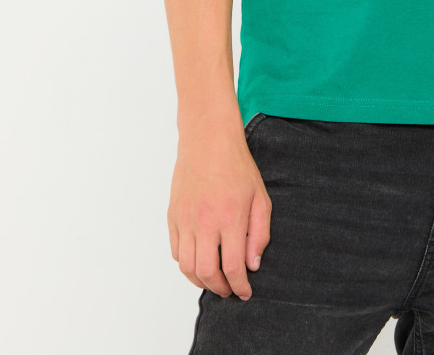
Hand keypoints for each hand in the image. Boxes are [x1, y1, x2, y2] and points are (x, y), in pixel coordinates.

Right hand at [167, 124, 271, 299]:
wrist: (208, 140)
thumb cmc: (237, 166)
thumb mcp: (260, 197)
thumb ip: (259, 234)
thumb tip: (252, 265)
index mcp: (230, 217)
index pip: (233, 267)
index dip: (240, 286)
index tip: (245, 292)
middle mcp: (205, 222)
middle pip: (207, 273)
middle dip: (220, 289)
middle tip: (229, 290)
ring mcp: (185, 219)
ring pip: (187, 267)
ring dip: (201, 281)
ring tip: (214, 281)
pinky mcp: (173, 216)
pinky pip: (176, 252)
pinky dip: (186, 264)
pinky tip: (199, 262)